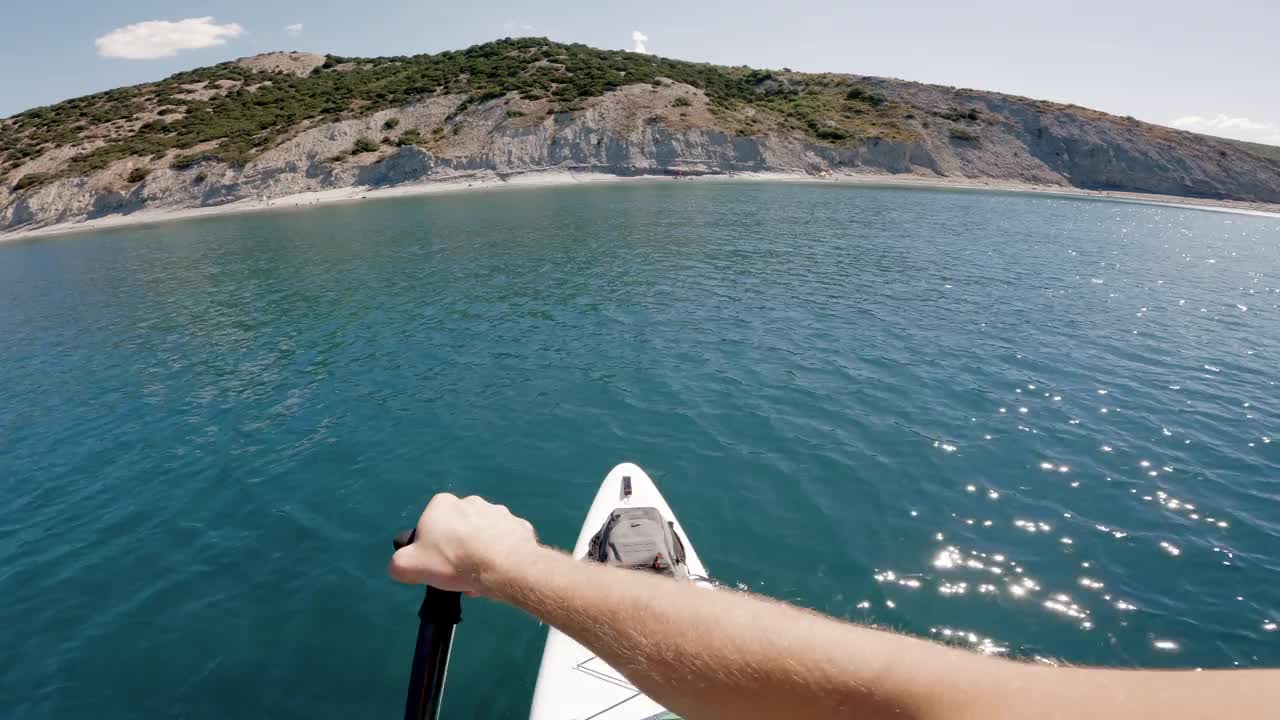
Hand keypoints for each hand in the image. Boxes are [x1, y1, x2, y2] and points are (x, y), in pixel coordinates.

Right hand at [388, 493, 537, 595]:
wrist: (503, 566)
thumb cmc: (452, 560)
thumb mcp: (408, 566)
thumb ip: (398, 564)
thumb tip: (400, 565)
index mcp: (443, 504)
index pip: (430, 526)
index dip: (431, 549)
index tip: (437, 566)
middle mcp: (472, 501)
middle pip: (458, 532)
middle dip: (457, 552)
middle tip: (458, 575)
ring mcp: (499, 512)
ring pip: (483, 537)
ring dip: (479, 554)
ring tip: (479, 578)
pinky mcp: (519, 525)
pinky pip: (506, 542)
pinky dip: (501, 555)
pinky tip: (498, 572)